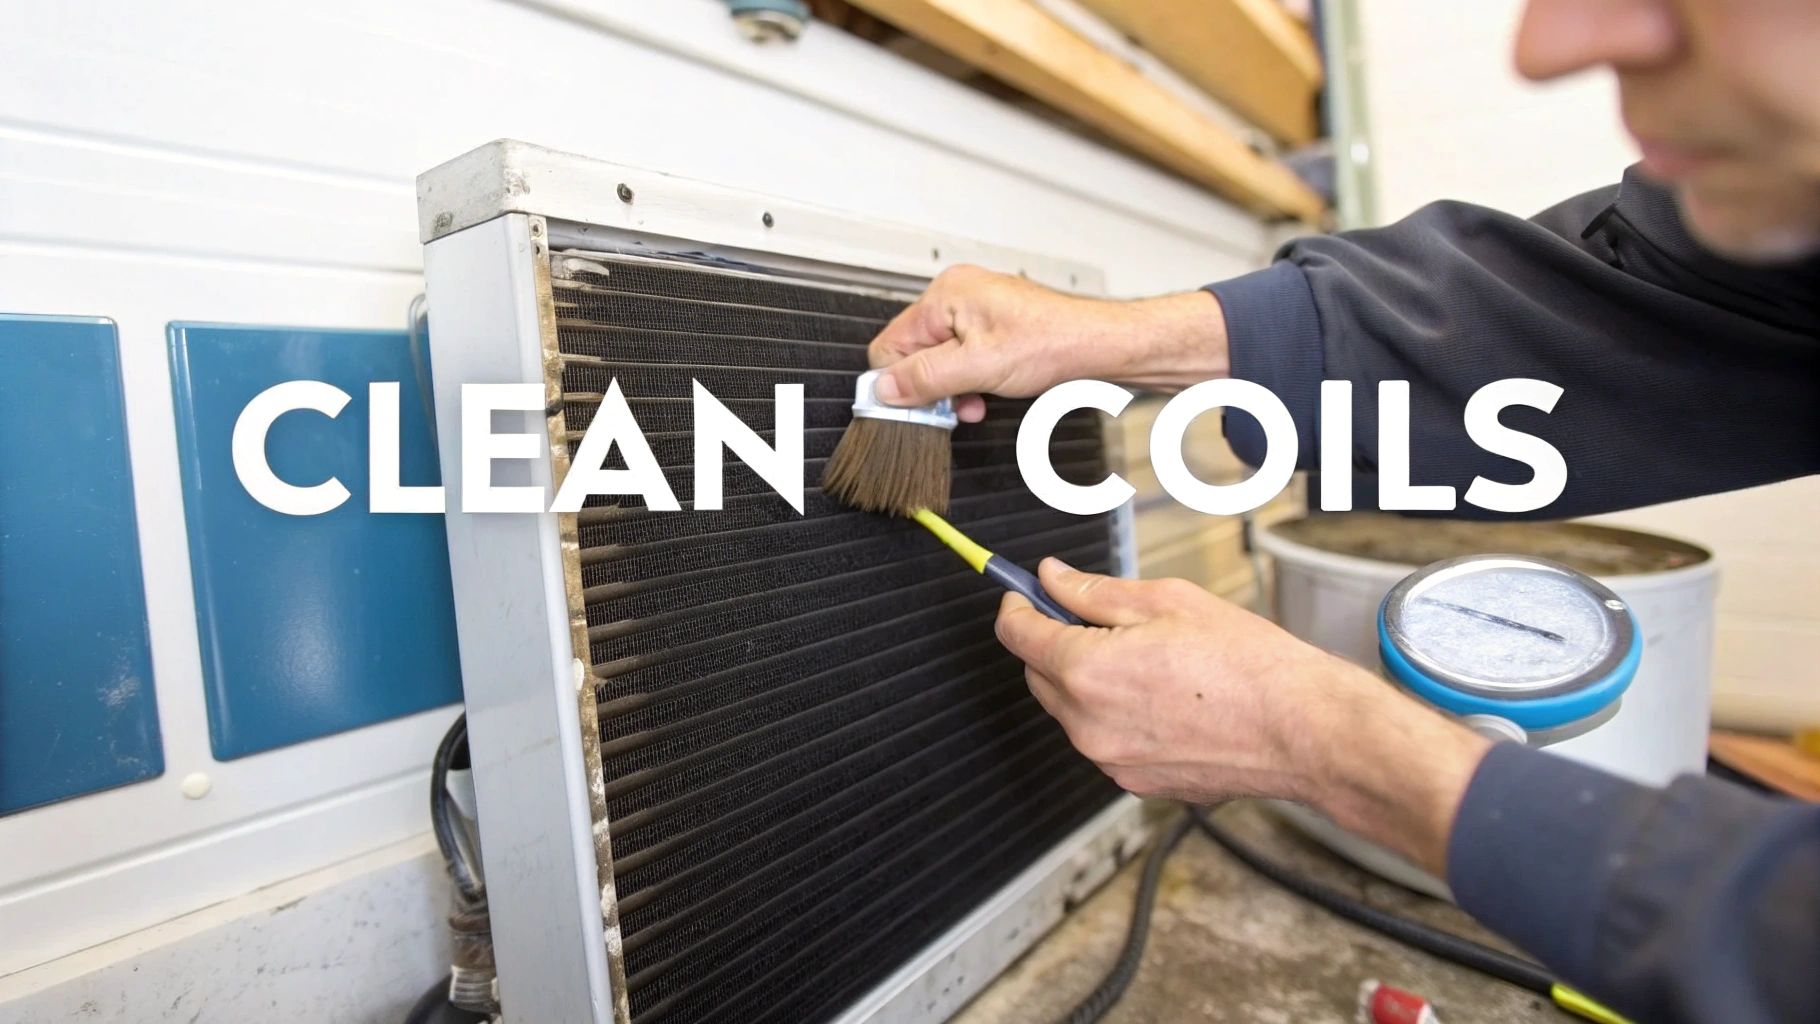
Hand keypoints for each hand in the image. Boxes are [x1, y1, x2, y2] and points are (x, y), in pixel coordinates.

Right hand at [869, 265, 1228, 421]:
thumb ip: (925, 379)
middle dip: (930, 386)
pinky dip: (967, 380)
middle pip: (913, 351)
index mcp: (946, 294)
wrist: (1098, 346)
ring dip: (951, 388)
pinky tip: (983, 394)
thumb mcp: (979, 368)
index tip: (910, 409)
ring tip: (973, 402)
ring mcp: (975, 309)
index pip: (890, 344)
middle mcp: (957, 295)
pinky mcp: (991, 326)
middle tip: (950, 408)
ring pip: (938, 358)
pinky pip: (961, 356)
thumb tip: (884, 389)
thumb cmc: (1054, 342)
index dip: (897, 382)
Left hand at [995, 558, 1492, 874]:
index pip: (1018, 635)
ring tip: (1147, 659)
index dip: (1016, 605)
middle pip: (1038, 675)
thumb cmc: (1248, 663)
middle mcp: (1087, 725)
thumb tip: (1050, 578)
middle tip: (1097, 617)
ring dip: (1086, 681)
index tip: (1023, 592)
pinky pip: (1103, 739)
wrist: (1302, 729)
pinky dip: (1114, 715)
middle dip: (1054, 643)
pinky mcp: (1136, 783)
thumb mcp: (1167, 602)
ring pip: (1070, 711)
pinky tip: (1163, 697)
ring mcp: (1111, 760)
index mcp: (1088, 671)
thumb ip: (1094, 591)